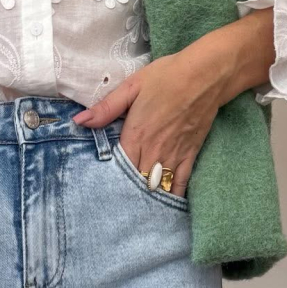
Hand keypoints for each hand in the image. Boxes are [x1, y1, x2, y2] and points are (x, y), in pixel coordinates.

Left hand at [72, 10, 275, 194]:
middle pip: (136, 183)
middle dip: (127, 194)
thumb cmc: (167, 77)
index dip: (111, 182)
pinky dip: (171, 198)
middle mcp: (154, 151)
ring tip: (136, 212)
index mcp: (136, 136)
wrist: (206, 75)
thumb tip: (80, 121)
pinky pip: (179, 185)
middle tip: (116, 206)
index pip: (119, 169)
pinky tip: (164, 209)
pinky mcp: (189, 156)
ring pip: (156, 187)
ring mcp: (173, 156)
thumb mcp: (132, 86)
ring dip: (147, 199)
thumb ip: (106, 108)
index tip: (102, 191)